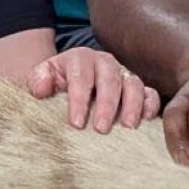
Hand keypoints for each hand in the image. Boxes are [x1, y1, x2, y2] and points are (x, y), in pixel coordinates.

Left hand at [28, 48, 160, 132]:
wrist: (69, 82)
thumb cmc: (56, 84)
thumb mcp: (42, 78)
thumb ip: (38, 80)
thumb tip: (41, 88)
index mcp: (80, 58)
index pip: (80, 76)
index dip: (79, 99)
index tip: (76, 123)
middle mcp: (105, 63)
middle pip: (109, 79)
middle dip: (106, 105)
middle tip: (101, 129)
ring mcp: (123, 75)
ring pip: (133, 84)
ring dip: (132, 105)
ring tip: (128, 127)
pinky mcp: (138, 88)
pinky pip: (150, 93)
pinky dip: (150, 105)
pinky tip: (146, 121)